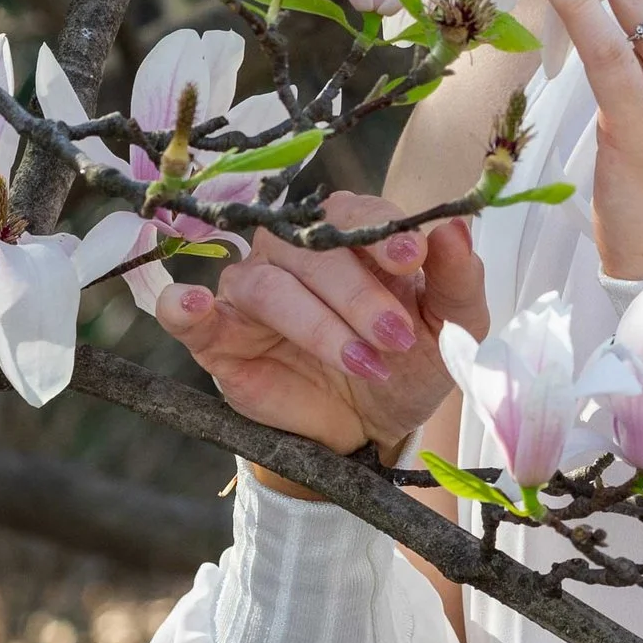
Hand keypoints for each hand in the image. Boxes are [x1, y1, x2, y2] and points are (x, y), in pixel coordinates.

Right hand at [151, 188, 486, 475]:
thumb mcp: (451, 328)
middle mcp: (294, 252)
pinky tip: (196, 305)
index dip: (382, 233)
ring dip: (316, 323)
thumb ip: (458, 279)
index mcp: (350, 236)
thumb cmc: (410, 364)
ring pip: (268, 284)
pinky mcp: (218, 335)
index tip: (412, 259)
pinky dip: (184, 304)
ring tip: (362, 362)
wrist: (373, 429)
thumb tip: (457, 227)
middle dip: (359, 294)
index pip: (355, 213)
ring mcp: (251, 290)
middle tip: (396, 337)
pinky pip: (185, 311)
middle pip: (312, 249)